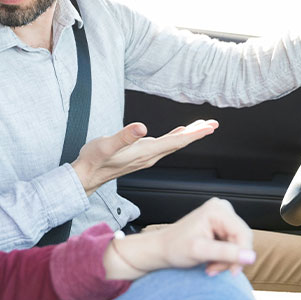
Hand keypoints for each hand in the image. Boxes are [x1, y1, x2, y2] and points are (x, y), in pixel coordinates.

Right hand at [71, 119, 217, 194]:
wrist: (87, 175)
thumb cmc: (94, 160)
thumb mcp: (106, 145)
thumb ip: (124, 136)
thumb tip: (141, 128)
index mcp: (145, 152)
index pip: (175, 142)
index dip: (193, 134)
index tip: (208, 127)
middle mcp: (149, 156)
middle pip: (179, 144)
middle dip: (197, 133)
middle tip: (213, 124)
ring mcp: (146, 156)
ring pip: (173, 144)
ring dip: (188, 135)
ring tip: (201, 126)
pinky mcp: (141, 155)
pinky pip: (164, 145)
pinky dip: (175, 137)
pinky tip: (178, 133)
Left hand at [103, 198, 254, 279]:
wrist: (161, 249)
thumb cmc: (174, 248)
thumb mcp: (200, 251)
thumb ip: (226, 253)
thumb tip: (251, 257)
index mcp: (217, 210)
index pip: (244, 234)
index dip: (242, 255)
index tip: (232, 272)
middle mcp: (222, 208)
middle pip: (242, 240)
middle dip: (231, 259)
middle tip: (213, 269)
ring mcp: (221, 216)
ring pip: (238, 244)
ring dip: (226, 260)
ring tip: (210, 266)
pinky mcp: (221, 225)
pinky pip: (232, 245)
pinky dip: (224, 257)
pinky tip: (211, 261)